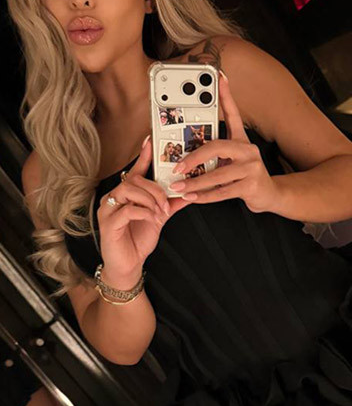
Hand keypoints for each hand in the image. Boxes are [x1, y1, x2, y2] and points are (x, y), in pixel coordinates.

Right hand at [97, 135, 171, 283]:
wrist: (128, 266)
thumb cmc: (138, 240)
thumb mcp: (159, 219)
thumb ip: (171, 205)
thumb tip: (190, 193)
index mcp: (127, 195)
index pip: (135, 171)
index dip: (143, 156)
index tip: (150, 140)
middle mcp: (114, 198)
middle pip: (134, 180)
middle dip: (154, 190)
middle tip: (166, 204)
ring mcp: (108, 210)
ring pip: (128, 191)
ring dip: (149, 200)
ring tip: (159, 213)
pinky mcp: (107, 224)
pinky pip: (125, 210)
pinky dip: (142, 212)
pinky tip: (151, 219)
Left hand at [167, 71, 279, 213]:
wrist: (270, 195)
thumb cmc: (246, 177)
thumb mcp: (233, 160)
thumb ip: (215, 154)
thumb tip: (185, 155)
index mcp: (241, 140)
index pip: (233, 113)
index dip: (226, 95)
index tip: (219, 76)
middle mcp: (248, 150)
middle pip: (217, 147)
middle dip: (193, 158)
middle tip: (177, 166)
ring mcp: (251, 167)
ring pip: (217, 174)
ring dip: (195, 183)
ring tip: (179, 187)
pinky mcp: (251, 185)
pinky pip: (222, 191)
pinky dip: (205, 196)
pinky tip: (192, 198)